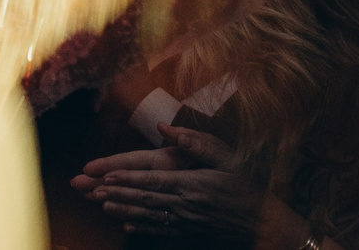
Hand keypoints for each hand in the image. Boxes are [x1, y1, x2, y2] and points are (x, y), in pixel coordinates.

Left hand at [76, 127, 264, 238]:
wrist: (267, 225)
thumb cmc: (249, 186)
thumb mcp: (228, 158)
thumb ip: (197, 142)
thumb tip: (165, 126)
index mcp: (193, 184)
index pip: (153, 181)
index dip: (128, 178)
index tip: (106, 175)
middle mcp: (187, 205)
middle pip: (145, 198)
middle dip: (116, 193)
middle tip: (91, 189)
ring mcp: (188, 221)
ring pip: (150, 215)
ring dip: (124, 210)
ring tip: (101, 204)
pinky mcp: (192, 231)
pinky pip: (163, 229)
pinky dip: (144, 227)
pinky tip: (127, 225)